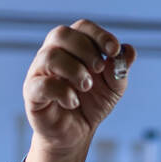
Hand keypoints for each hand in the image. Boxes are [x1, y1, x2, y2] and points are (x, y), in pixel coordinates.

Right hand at [22, 19, 134, 161]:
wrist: (76, 134)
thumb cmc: (91, 105)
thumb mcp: (113, 88)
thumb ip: (120, 69)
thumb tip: (128, 50)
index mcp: (72, 47)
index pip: (82, 27)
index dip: (99, 35)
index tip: (113, 50)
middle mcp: (52, 54)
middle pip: (61, 34)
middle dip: (85, 49)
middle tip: (99, 68)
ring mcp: (39, 72)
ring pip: (50, 56)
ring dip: (75, 70)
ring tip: (87, 87)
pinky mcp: (32, 93)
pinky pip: (43, 84)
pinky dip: (63, 92)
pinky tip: (73, 102)